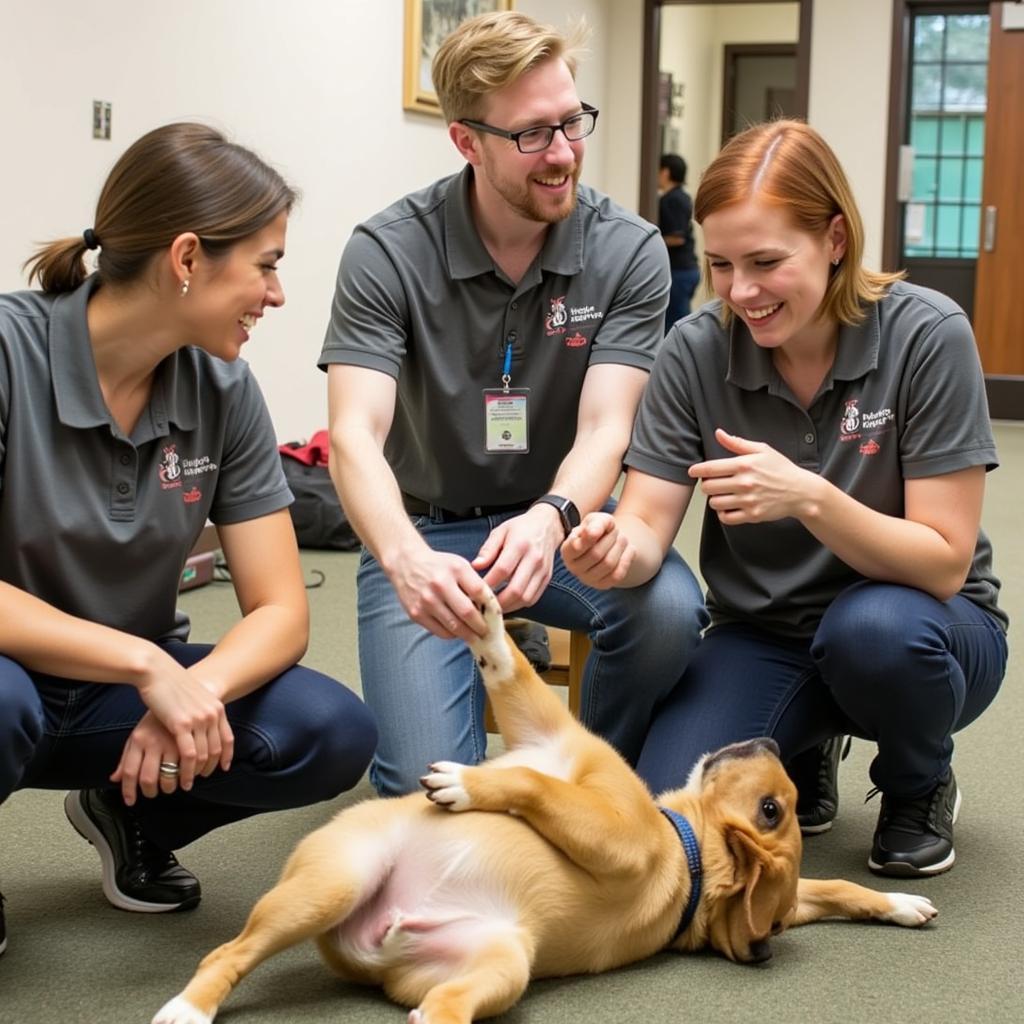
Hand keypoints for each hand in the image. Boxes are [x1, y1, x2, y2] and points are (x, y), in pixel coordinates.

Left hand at [111, 712, 194, 805]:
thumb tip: (114, 779)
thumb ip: (126, 758)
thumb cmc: (157, 717)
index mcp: (138, 739)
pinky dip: (190, 776)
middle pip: (148, 779)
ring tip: (173, 786)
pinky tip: (190, 776)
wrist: (177, 690)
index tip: (131, 801)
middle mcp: (154, 741)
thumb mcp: (138, 734)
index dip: (128, 791)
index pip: (129, 772)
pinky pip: (189, 767)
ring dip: (171, 788)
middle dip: (151, 792)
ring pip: (170, 777)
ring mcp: (173, 740)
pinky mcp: (192, 739)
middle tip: (154, 793)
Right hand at [128, 655, 233, 799]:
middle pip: (216, 749)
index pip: (228, 738)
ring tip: (187, 783)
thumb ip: (200, 711)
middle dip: (209, 768)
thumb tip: (200, 724)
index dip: (226, 756)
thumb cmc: (171, 684)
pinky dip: (186, 770)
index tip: (222, 768)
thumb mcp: (194, 697)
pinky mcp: (182, 724)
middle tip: (200, 779)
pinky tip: (181, 777)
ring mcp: (199, 719)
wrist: (157, 671)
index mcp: (217, 707)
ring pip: (203, 755)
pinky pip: (189, 754)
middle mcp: (212, 714)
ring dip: (196, 773)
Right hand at [390, 547, 488, 639]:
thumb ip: (475, 583)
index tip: (496, 616)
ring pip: (454, 627)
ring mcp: (426, 601)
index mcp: (455, 569)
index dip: (491, 607)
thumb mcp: (459, 565)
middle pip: (468, 613)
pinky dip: (453, 635)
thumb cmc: (438, 566)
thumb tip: (490, 609)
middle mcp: (440, 585)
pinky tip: (458, 632)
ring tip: (475, 636)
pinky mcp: (416, 614)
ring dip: (468, 635)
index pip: (480, 592)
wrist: (406, 564)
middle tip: (487, 632)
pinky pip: (441, 632)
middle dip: (481, 627)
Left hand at [471, 505, 563, 612]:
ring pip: (526, 598)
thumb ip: (488, 549)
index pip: (502, 570)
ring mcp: (542, 571)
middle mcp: (534, 559)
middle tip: (484, 605)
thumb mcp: (500, 531)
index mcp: (520, 545)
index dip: (488, 584)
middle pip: (516, 589)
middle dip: (498, 602)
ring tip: (494, 607)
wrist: (547, 526)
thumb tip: (476, 566)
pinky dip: (519, 605)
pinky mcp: (547, 578)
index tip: (475, 591)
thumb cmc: (521, 528)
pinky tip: (508, 603)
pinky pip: (533, 598)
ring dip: (509, 607)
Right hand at [561, 512, 634, 588]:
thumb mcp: (596, 520)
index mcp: (567, 551)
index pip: (577, 548)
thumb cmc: (598, 529)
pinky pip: (617, 575)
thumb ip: (596, 523)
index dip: (590, 538)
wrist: (608, 543)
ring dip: (620, 547)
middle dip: (610, 539)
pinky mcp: (602, 585)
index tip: (599, 529)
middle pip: (596, 554)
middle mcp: (574, 568)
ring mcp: (587, 579)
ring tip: (622, 538)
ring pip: (608, 564)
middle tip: (616, 530)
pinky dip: (627, 559)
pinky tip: (629, 549)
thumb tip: (593, 533)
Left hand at [689, 428, 814, 524]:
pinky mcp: (752, 515)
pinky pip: (726, 517)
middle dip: (707, 484)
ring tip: (723, 494)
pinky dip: (723, 513)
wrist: (801, 492)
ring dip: (715, 499)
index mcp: (744, 464)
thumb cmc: (781, 469)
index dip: (696, 470)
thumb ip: (737, 443)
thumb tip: (718, 433)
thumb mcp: (762, 450)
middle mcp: (744, 483)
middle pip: (708, 487)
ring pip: (714, 503)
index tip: (693, 471)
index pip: (710, 469)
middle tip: (714, 483)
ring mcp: (748, 500)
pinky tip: (729, 506)